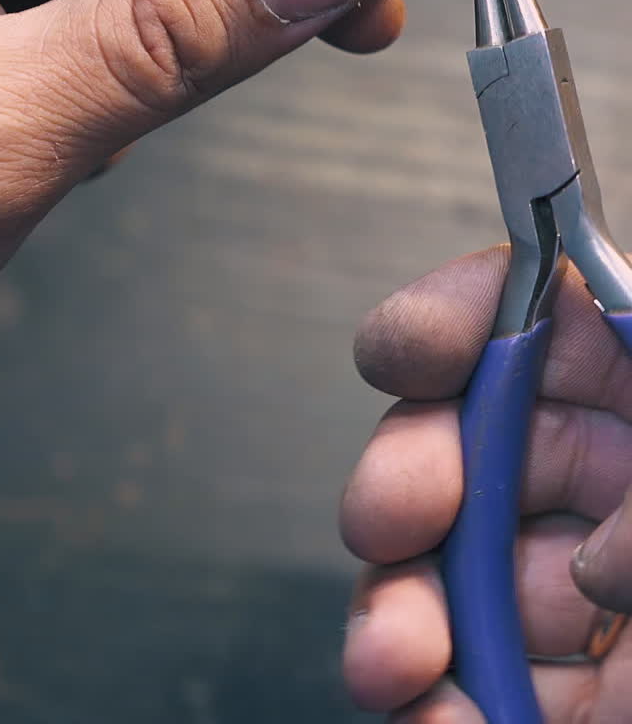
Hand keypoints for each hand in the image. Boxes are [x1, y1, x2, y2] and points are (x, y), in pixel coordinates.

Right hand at [341, 248, 631, 719]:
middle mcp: (613, 479)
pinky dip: (438, 707)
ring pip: (455, 569)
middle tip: (390, 516)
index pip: (545, 316)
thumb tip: (590, 566)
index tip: (405, 353)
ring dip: (398, 607)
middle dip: (404, 474)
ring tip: (392, 656)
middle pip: (475, 440)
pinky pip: (484, 685)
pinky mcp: (575, 691)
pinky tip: (436, 716)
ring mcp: (588, 587)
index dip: (460, 316)